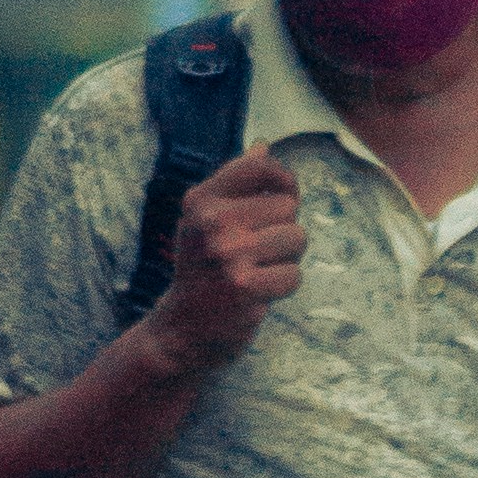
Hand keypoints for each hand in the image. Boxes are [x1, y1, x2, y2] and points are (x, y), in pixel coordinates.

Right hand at [144, 145, 304, 369]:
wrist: (181, 332)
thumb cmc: (203, 272)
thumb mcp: (207, 222)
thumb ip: (237, 185)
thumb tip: (264, 144)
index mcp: (202, 199)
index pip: (261, 165)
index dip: (284, 181)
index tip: (282, 198)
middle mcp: (212, 221)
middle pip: (288, 206)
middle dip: (283, 230)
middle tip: (255, 254)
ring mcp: (228, 254)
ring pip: (296, 239)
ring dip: (286, 260)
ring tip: (256, 272)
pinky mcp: (245, 287)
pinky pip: (294, 275)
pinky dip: (283, 288)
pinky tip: (257, 294)